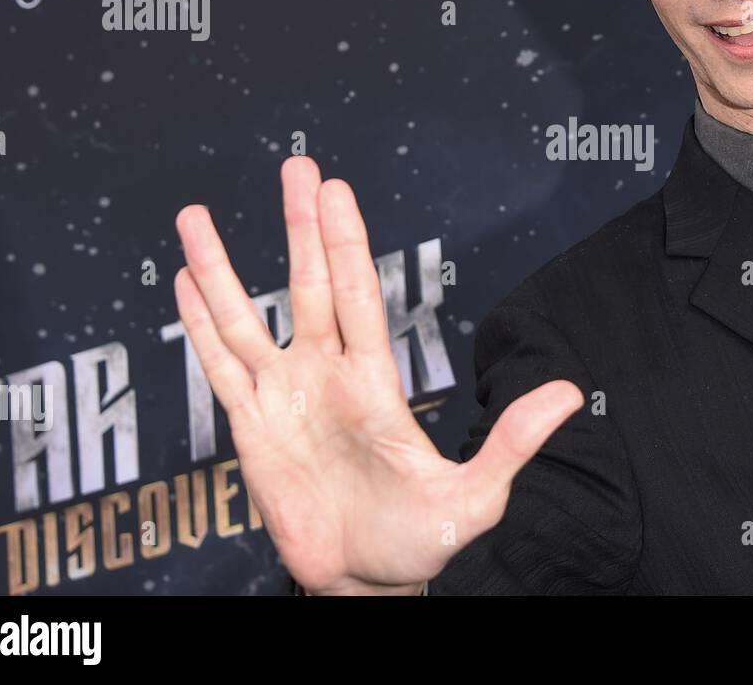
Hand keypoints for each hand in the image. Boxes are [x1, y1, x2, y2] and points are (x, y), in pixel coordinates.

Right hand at [172, 157, 583, 593]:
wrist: (365, 583)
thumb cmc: (420, 541)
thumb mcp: (473, 495)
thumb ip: (511, 441)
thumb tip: (568, 393)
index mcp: (376, 382)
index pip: (359, 296)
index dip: (346, 242)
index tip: (334, 191)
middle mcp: (327, 376)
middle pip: (309, 286)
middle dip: (300, 228)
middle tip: (295, 168)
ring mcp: (284, 399)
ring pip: (247, 319)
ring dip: (221, 269)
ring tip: (195, 216)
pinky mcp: (250, 431)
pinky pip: (220, 369)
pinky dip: (200, 327)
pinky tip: (184, 283)